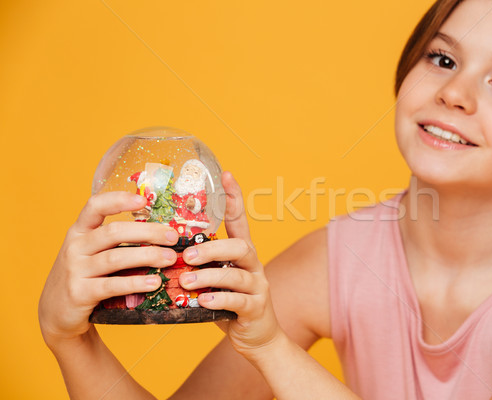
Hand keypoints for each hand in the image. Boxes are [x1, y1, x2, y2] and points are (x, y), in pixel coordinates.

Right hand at [38, 192, 178, 347]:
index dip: (119, 200)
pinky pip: (112, 285)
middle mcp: (75, 247)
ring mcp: (75, 270)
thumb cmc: (84, 277)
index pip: (95, 206)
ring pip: (115, 258)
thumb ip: (115, 242)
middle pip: (114, 232)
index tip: (144, 200)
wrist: (56, 313)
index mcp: (79, 231)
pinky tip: (154, 283)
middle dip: (148, 232)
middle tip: (173, 237)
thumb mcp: (91, 253)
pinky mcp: (80, 293)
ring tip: (169, 259)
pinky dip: (135, 283)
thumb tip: (161, 234)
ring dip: (147, 256)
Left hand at [179, 172, 282, 357]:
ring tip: (186, 282)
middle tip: (185, 255)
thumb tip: (160, 245)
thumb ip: (197, 262)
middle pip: (240, 245)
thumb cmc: (227, 302)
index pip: (240, 219)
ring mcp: (258, 286)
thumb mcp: (213, 278)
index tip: (226, 174)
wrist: (257, 336)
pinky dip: (219, 300)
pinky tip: (203, 301)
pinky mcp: (256, 308)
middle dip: (212, 248)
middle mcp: (253, 264)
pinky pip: (239, 301)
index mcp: (241, 253)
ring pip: (238, 274)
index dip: (235, 197)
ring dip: (209, 276)